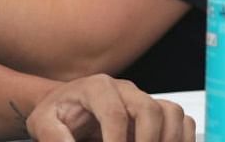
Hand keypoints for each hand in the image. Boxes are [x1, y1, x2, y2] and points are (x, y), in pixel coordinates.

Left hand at [26, 75, 192, 141]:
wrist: (64, 108)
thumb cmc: (56, 114)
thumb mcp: (43, 123)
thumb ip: (53, 136)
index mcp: (95, 87)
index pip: (115, 113)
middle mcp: (124, 89)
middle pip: (151, 109)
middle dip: (149, 141)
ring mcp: (142, 98)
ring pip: (172, 113)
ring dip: (169, 141)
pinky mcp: (155, 111)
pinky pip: (182, 121)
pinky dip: (182, 139)